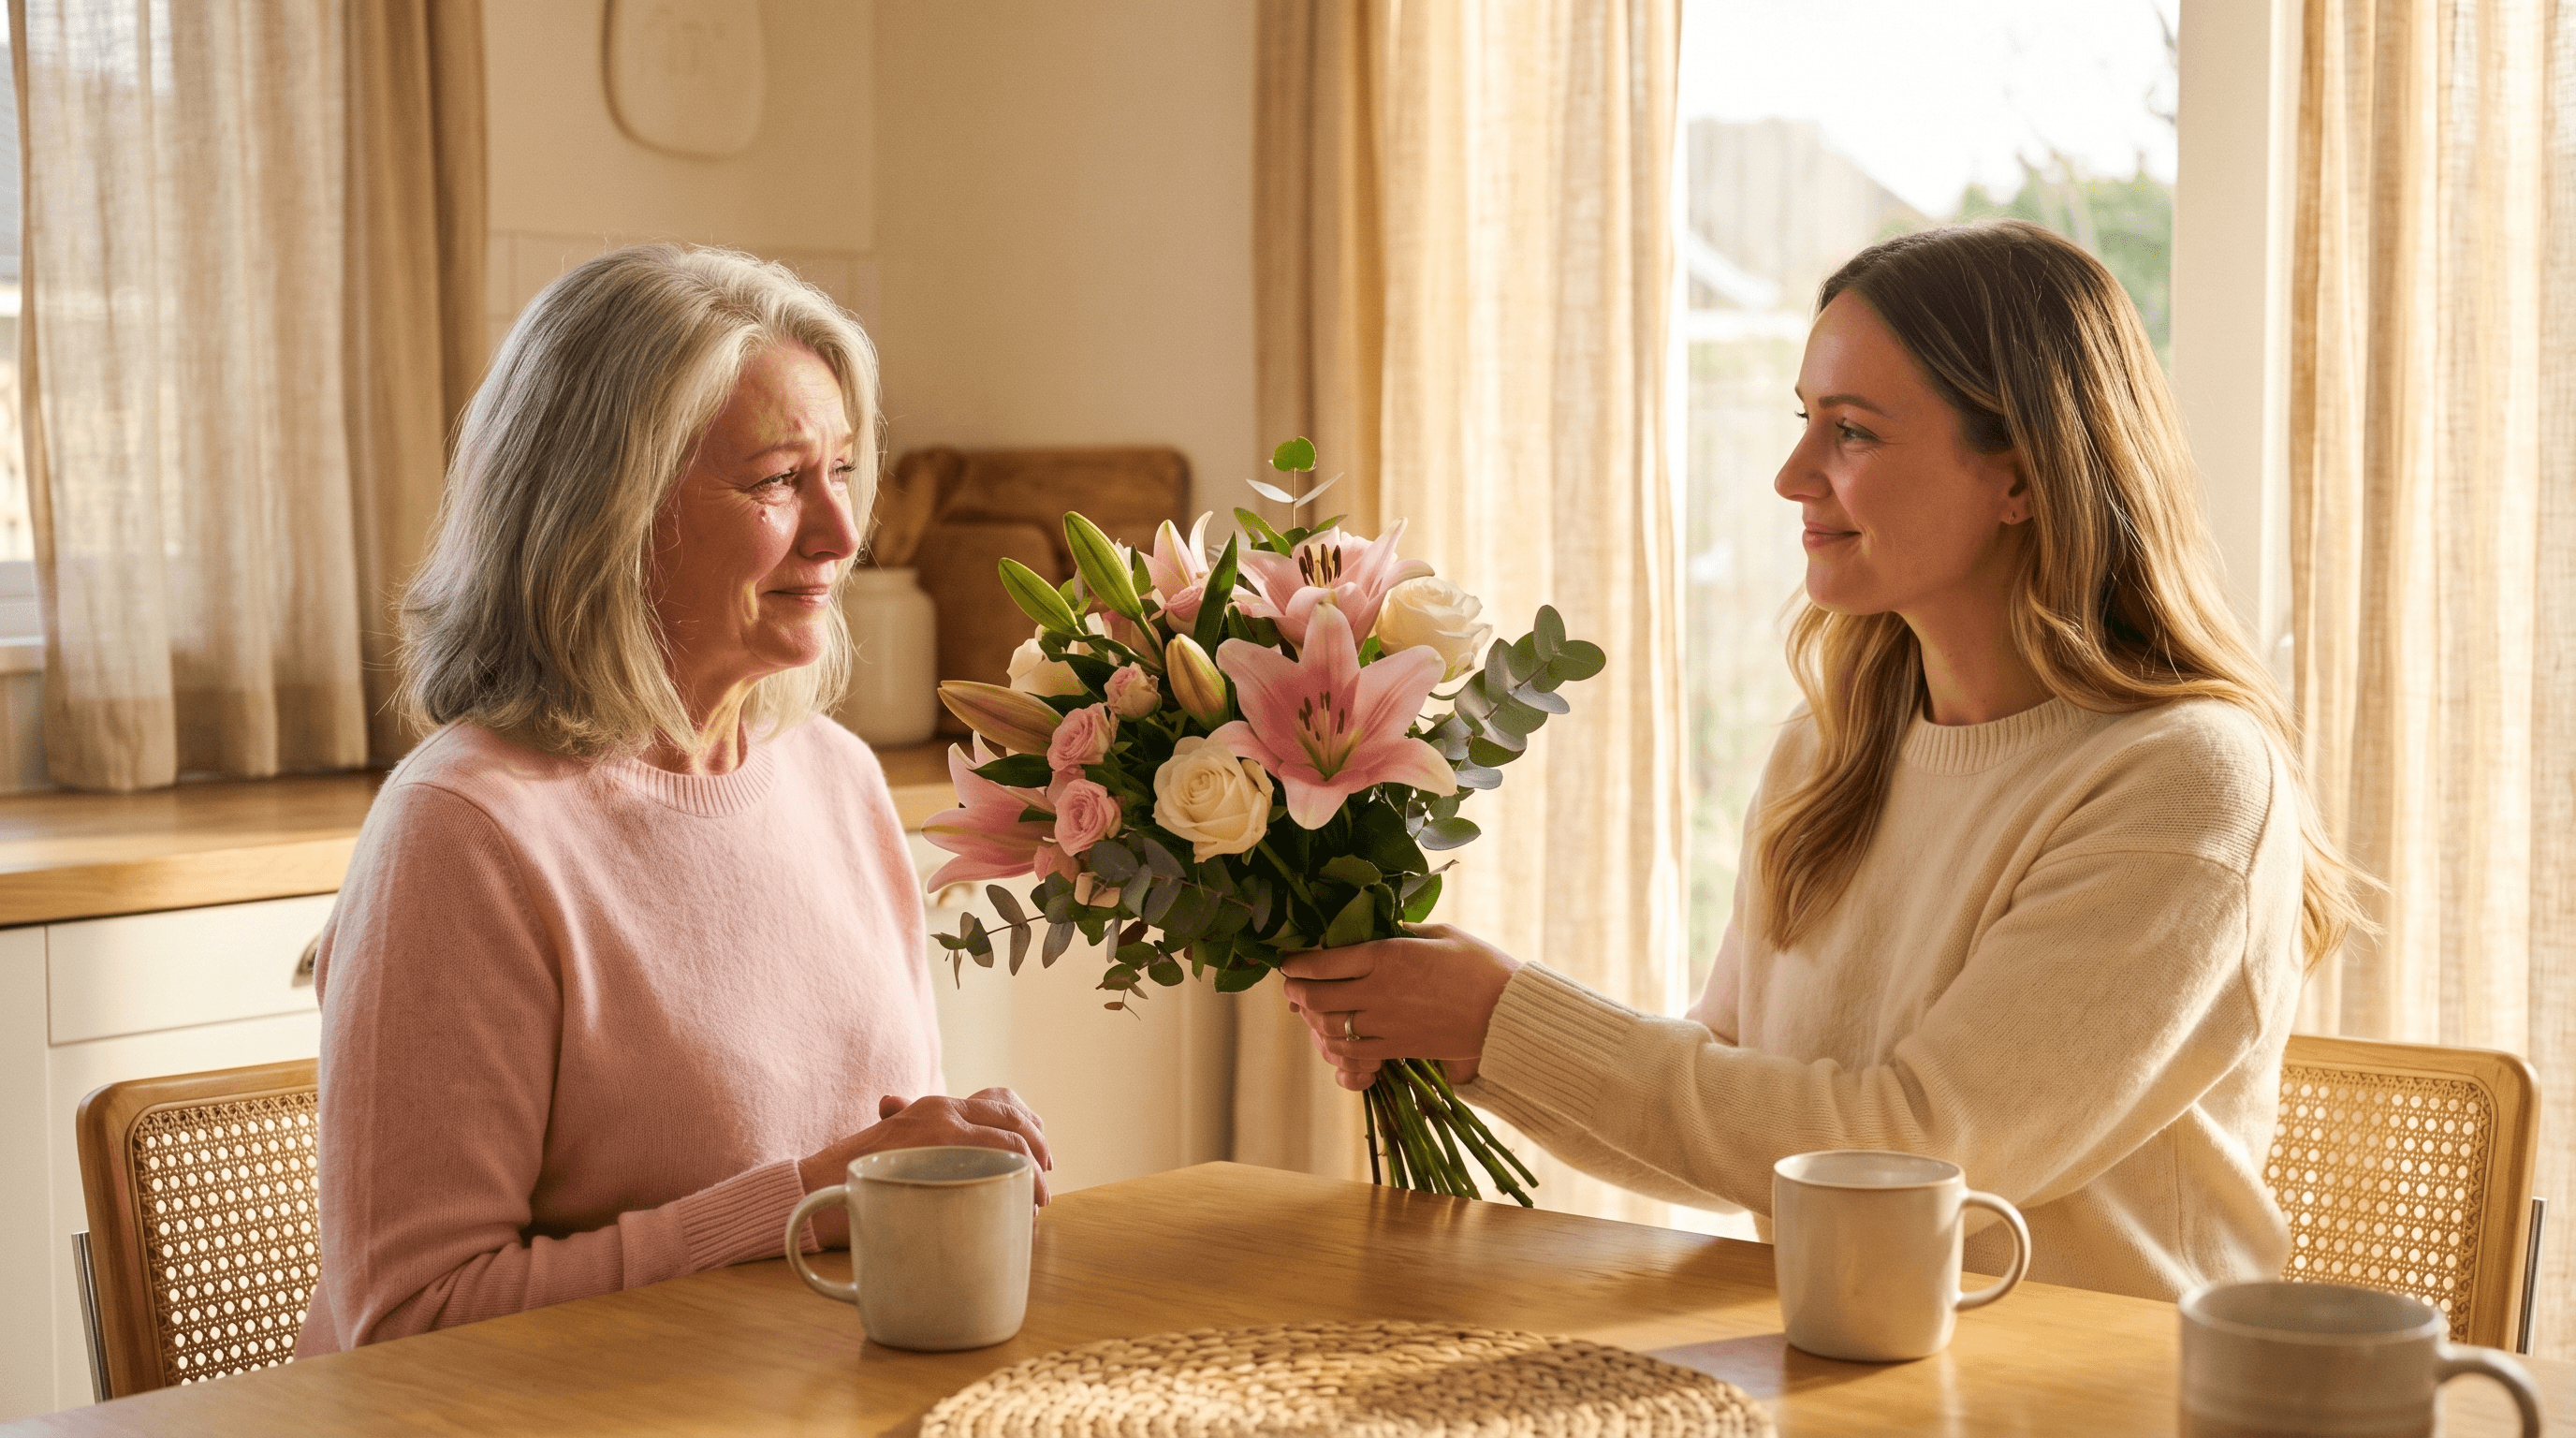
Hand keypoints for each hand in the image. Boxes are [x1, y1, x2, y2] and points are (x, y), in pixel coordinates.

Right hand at [798, 1086, 1054, 1229]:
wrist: (811, 1188)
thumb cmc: (851, 1180)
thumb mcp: (895, 1152)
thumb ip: (928, 1151)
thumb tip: (969, 1173)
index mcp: (935, 1107)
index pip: (1000, 1103)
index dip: (1028, 1128)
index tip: (1040, 1155)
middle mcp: (943, 1111)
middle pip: (1014, 1121)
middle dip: (1038, 1150)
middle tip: (1044, 1180)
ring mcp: (942, 1130)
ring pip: (1012, 1142)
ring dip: (1032, 1171)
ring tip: (1037, 1199)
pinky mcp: (938, 1154)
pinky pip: (998, 1162)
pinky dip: (1017, 1184)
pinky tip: (1019, 1206)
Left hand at [1279, 924, 1521, 1091]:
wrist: (1507, 1013)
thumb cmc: (1478, 965)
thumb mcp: (1438, 933)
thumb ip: (1399, 931)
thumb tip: (1371, 927)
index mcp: (1385, 955)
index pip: (1321, 961)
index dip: (1296, 962)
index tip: (1289, 960)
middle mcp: (1378, 991)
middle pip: (1315, 996)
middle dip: (1296, 991)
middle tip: (1293, 985)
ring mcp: (1385, 1024)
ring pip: (1328, 1027)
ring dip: (1312, 1019)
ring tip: (1311, 1010)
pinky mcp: (1396, 1048)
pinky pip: (1352, 1052)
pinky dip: (1336, 1045)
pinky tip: (1337, 1035)